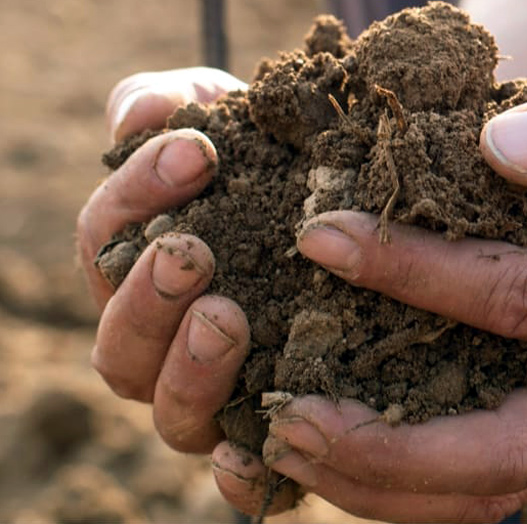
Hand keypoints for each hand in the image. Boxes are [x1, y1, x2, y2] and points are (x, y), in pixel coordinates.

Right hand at [75, 69, 291, 504]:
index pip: (107, 239)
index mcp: (140, 267)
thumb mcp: (237, 121)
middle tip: (192, 250)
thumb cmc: (282, 164)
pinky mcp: (274, 439)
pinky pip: (244, 480)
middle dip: (146, 296)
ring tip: (228, 315)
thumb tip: (141, 113)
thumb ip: (177, 103)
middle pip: (119, 341)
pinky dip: (243, 472)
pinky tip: (260, 441)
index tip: (197, 150)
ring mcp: (215, 399)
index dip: (136, 195)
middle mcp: (164, 345)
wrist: (361, 215)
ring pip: (172, 411)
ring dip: (191, 367)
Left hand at [216, 69, 526, 522]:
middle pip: (506, 456)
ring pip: (487, 492)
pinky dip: (402, 480)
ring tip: (284, 443)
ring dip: (382, 485)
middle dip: (388, 447)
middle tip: (286, 420)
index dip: (415, 271)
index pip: (523, 302)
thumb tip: (503, 145)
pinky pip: (482, 481)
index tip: (318, 233)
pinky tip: (329, 444)